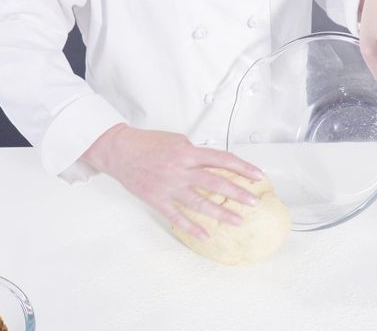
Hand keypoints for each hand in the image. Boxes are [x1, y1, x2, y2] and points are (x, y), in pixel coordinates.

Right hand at [81, 124, 263, 239]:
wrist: (119, 151)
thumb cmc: (148, 144)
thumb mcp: (177, 140)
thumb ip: (195, 152)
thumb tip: (213, 163)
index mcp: (187, 153)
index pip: (222, 159)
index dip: (242, 167)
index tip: (257, 175)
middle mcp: (180, 170)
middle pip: (215, 182)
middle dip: (237, 193)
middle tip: (253, 202)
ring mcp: (168, 187)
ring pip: (199, 203)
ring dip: (220, 213)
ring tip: (236, 221)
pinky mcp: (157, 199)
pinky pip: (176, 216)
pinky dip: (191, 227)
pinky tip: (205, 235)